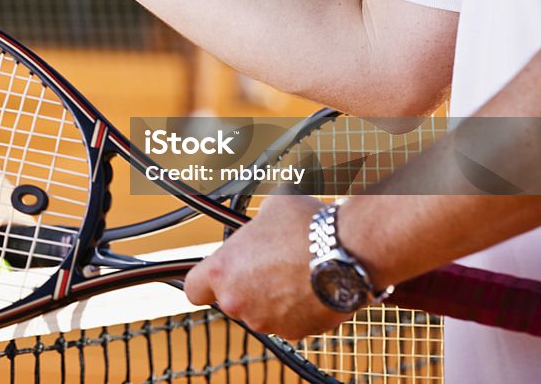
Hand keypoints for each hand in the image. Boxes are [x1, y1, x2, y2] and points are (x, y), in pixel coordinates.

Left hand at [184, 194, 352, 339]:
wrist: (347, 251)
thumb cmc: (306, 227)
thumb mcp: (271, 208)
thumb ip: (256, 224)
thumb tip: (264, 219)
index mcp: (223, 271)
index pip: (194, 288)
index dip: (204, 282)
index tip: (215, 276)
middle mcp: (238, 301)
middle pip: (232, 298)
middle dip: (247, 285)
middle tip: (269, 264)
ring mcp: (266, 320)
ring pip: (261, 311)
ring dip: (272, 297)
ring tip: (294, 272)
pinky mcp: (294, 332)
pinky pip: (289, 320)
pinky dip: (297, 309)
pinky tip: (310, 286)